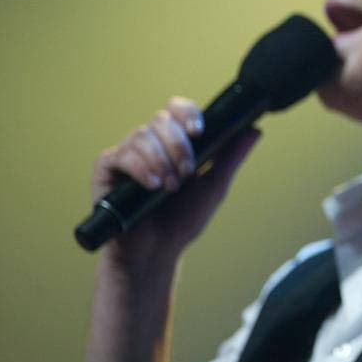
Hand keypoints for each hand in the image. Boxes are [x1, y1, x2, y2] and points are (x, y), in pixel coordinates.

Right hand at [90, 96, 258, 267]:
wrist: (157, 251)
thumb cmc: (182, 220)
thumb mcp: (214, 186)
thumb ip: (231, 157)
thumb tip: (255, 130)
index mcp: (172, 143)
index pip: (177, 110)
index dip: (187, 113)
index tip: (199, 131)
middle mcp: (149, 143)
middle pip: (162, 120)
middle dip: (179, 146)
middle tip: (187, 172)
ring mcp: (127, 154)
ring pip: (142, 135)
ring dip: (162, 160)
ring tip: (170, 187)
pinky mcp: (106, 168)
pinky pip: (121, 154)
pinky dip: (141, 168)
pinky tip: (153, 184)